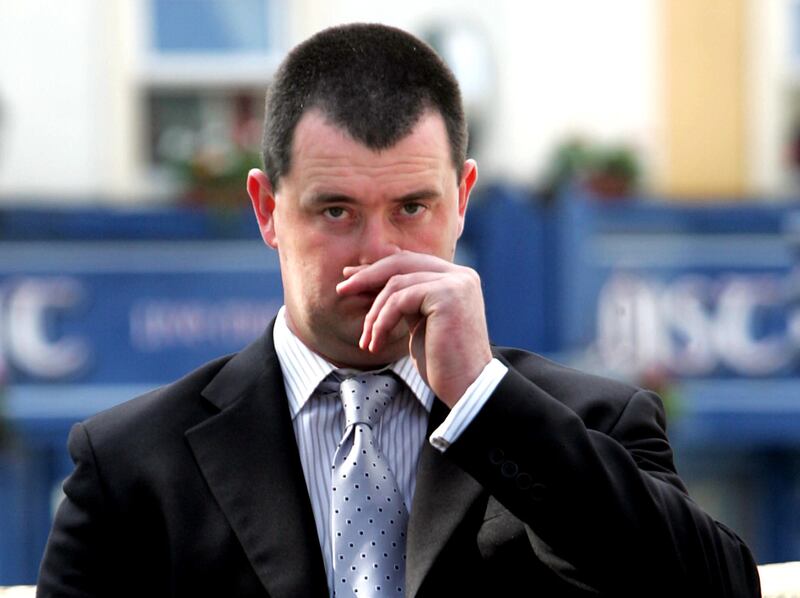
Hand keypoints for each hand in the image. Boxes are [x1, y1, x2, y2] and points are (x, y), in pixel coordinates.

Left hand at [336, 251, 492, 406]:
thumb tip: (372, 279)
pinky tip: (376, 342)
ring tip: (367, 339)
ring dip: (374, 313)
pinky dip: (381, 321)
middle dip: (367, 276)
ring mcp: (456, 283)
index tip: (352, 277)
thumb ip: (405, 299)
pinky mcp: (448, 295)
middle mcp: (459, 275)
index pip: (410, 262)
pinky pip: (399, 299)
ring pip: (396, 283)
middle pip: (401, 263)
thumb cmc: (443, 363)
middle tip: (342, 290)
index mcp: (455, 278)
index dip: (378, 268)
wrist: (467, 388)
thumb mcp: (420, 323)